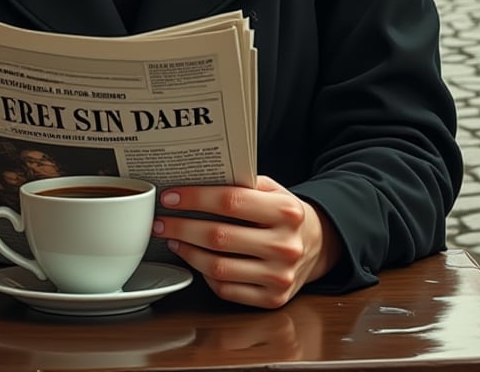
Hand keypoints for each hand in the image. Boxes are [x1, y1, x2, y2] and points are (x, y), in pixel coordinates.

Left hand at [152, 176, 342, 308]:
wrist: (318, 244)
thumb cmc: (284, 213)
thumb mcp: (272, 189)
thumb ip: (241, 183)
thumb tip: (194, 180)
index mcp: (285, 211)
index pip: (230, 201)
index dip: (195, 198)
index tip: (170, 197)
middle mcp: (285, 246)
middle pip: (219, 237)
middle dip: (181, 227)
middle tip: (161, 221)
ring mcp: (279, 277)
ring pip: (218, 267)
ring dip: (187, 252)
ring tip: (172, 239)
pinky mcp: (272, 299)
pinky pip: (227, 289)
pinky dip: (205, 275)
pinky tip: (194, 260)